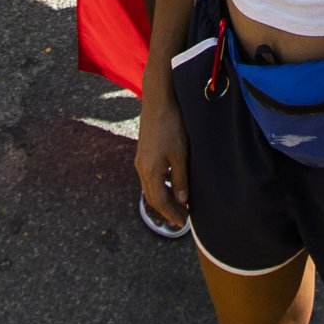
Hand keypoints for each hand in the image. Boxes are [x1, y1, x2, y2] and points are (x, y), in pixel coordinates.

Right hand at [136, 87, 191, 232]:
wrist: (158, 101)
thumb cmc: (171, 126)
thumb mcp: (180, 154)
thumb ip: (180, 179)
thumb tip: (182, 200)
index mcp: (150, 171)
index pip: (160, 201)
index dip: (172, 214)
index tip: (183, 223)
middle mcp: (141, 168)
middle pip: (153, 197)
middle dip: (167, 210)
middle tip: (182, 218)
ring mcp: (141, 160)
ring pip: (150, 188)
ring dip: (164, 198)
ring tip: (179, 204)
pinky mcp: (143, 152)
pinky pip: (150, 177)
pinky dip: (160, 186)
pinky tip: (171, 184)